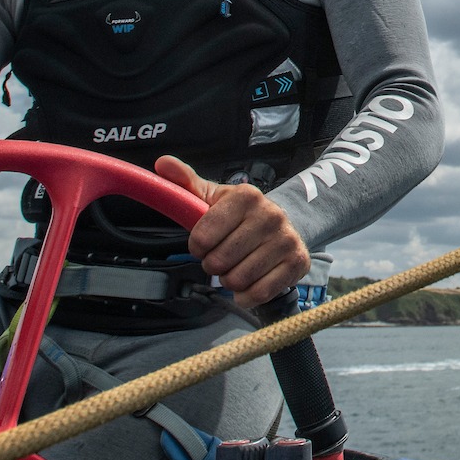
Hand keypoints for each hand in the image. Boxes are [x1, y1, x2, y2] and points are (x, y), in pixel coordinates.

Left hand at [156, 156, 309, 307]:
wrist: (283, 227)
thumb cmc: (240, 217)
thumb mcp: (213, 198)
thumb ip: (185, 182)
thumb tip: (162, 163)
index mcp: (247, 196)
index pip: (201, 237)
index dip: (197, 246)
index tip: (204, 243)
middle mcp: (270, 215)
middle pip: (218, 262)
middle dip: (214, 264)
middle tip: (224, 256)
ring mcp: (286, 239)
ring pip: (237, 279)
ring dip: (230, 280)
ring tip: (238, 266)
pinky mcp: (297, 262)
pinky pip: (258, 293)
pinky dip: (247, 296)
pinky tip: (250, 281)